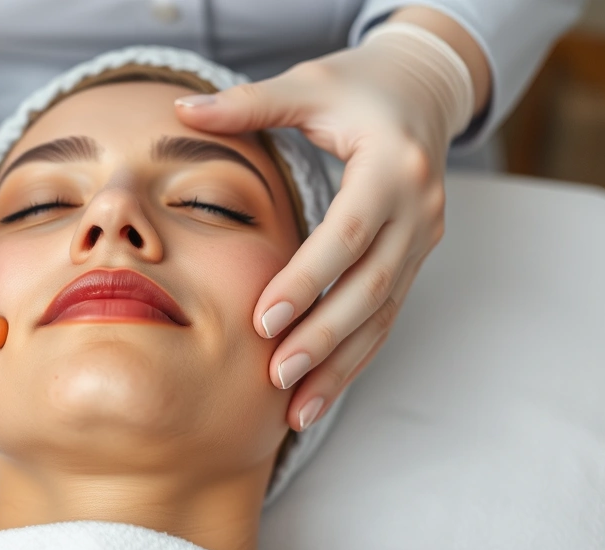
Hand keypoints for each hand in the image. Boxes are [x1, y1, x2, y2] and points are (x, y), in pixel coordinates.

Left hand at [176, 22, 478, 430]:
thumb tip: (182, 111)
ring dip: (340, 365)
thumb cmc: (358, 87)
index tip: (262, 321)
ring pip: (382, 316)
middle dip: (322, 338)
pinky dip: (353, 358)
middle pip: (370, 288)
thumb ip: (249, 103)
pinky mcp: (413, 259)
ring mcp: (422, 240)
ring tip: (295, 409)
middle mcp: (418, 210)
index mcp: (392, 167)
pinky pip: (385, 318)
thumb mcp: (307, 85)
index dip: (307, 281)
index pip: (346, 235)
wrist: (422, 92)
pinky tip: (319, 392)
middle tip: (275, 377)